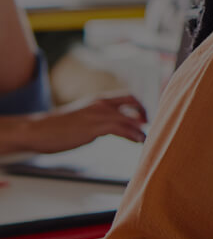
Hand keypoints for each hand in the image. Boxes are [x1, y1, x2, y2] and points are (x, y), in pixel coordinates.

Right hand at [19, 92, 147, 153]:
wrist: (35, 130)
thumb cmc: (56, 127)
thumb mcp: (82, 118)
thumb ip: (98, 120)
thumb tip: (112, 128)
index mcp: (97, 100)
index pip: (127, 96)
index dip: (141, 106)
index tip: (147, 117)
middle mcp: (100, 104)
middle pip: (133, 101)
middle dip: (146, 113)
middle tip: (151, 126)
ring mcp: (97, 115)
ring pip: (130, 118)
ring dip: (142, 130)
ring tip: (147, 139)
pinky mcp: (93, 127)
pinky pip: (121, 129)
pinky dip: (133, 135)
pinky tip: (139, 142)